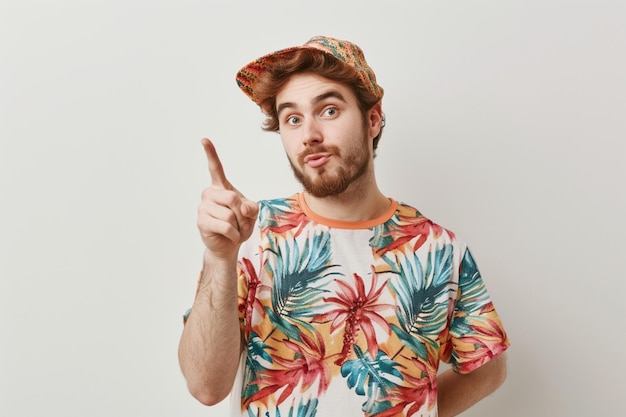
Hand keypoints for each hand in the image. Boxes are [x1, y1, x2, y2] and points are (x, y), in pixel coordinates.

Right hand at [197, 138, 258, 259]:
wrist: (231, 244)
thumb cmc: (240, 224)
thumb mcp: (252, 212)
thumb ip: (251, 206)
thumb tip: (240, 206)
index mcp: (221, 187)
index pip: (215, 168)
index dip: (210, 153)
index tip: (204, 140)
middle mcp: (209, 193)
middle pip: (232, 197)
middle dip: (243, 214)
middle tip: (241, 222)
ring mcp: (203, 207)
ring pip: (230, 214)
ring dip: (239, 225)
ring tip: (235, 229)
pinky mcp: (202, 221)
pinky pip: (225, 226)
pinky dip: (233, 233)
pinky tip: (230, 235)